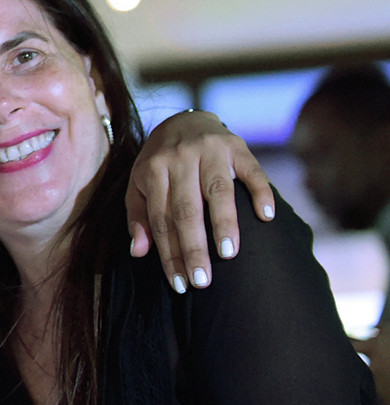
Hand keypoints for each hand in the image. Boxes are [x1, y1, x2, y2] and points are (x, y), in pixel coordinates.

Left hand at [127, 110, 274, 292]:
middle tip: (203, 281)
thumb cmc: (159, 163)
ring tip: (228, 254)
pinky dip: (260, 192)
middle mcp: (180, 159)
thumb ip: (138, 217)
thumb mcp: (138, 185)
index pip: (161, 220)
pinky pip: (252, 170)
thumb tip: (138, 253)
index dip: (169, 254)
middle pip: (187, 210)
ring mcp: (210, 151)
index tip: (180, 285)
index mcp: (153, 171)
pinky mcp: (238, 146)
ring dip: (224, 224)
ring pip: (218, 191)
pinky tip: (267, 217)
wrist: (183, 119)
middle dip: (194, 248)